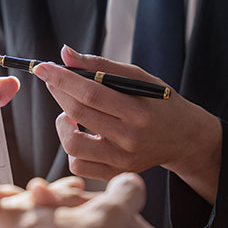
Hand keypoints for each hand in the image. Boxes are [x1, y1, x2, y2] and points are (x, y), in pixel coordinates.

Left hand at [35, 45, 222, 204]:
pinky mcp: (116, 173)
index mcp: (139, 111)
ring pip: (73, 145)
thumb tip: (66, 54)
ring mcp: (122, 160)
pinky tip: (80, 133)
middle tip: (53, 80)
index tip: (42, 66)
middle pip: (79, 113)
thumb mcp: (139, 78)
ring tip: (70, 112)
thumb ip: (102, 66)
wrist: (185, 137)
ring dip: (62, 124)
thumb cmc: (160, 102)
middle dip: (58, 92)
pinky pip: (79, 165)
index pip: (90, 92)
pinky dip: (72, 148)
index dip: (62, 78)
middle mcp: (131, 139)